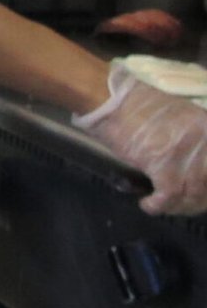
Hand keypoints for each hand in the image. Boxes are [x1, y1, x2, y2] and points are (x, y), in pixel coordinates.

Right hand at [73, 62, 206, 214]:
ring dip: (176, 206)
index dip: (206, 188)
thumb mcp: (179, 119)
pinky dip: (157, 206)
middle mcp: (205, 143)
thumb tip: (197, 169)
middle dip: (195, 201)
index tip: (198, 194)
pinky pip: (168, 197)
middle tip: (179, 204)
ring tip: (162, 204)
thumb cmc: (137, 106)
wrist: (110, 101)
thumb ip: (194, 141)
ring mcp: (185, 154)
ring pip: (191, 195)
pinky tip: (148, 204)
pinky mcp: (163, 166)